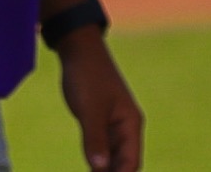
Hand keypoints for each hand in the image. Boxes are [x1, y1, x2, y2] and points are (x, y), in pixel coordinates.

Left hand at [56, 30, 142, 171]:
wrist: (79, 51)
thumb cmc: (88, 76)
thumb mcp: (90, 109)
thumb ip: (95, 139)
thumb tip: (100, 169)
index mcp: (130, 124)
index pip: (131, 163)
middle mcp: (125, 128)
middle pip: (124, 164)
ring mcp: (112, 126)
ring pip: (112, 159)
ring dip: (104, 170)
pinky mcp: (99, 124)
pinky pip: (101, 149)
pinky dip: (96, 161)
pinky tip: (89, 168)